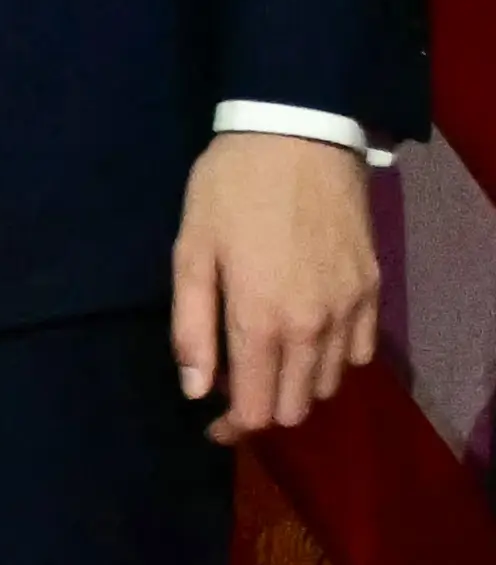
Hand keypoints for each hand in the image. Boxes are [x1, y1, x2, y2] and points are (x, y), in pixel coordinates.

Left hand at [173, 131, 379, 440]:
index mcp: (261, 319)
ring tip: (266, 355)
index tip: (212, 424)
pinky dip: (332, 360)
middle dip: (262, 407)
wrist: (298, 136)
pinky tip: (306, 335)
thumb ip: (192, 325)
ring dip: (296, 385)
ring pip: (327, 385)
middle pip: (295, 407)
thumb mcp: (191, 248)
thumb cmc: (231, 188)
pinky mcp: (373, 293)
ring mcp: (349, 312)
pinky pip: (358, 355)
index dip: (232, 428)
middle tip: (233, 382)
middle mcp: (312, 328)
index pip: (257, 409)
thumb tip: (196, 390)